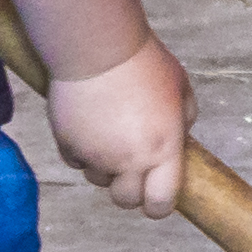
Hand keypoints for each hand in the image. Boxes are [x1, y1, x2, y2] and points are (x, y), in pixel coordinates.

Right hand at [43, 41, 198, 218]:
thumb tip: (178, 138)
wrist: (98, 46)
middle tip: (133, 167)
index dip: (159, 205)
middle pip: (126, 201)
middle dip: (130, 189)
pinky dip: (82, 151)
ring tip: (110, 136)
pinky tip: (89, 125)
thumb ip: (183, 119)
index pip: (160, 204)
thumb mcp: (181, 88)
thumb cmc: (144, 63)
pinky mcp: (68, 145)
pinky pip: (76, 161)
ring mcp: (95, 155)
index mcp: (163, 150)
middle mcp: (128, 161)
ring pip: (98, 180)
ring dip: (105, 168)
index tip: (157, 197)